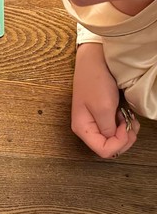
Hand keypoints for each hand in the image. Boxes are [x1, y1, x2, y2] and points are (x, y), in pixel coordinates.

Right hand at [72, 43, 139, 157]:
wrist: (94, 62)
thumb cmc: (95, 82)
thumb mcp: (104, 107)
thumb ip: (108, 129)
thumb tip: (114, 140)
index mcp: (82, 129)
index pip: (103, 150)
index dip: (119, 143)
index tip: (125, 127)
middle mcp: (87, 129)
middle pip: (108, 147)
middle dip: (124, 139)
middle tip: (130, 123)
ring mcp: (94, 122)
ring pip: (113, 140)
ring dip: (126, 132)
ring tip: (128, 117)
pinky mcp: (101, 116)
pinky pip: (114, 129)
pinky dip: (124, 125)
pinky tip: (124, 114)